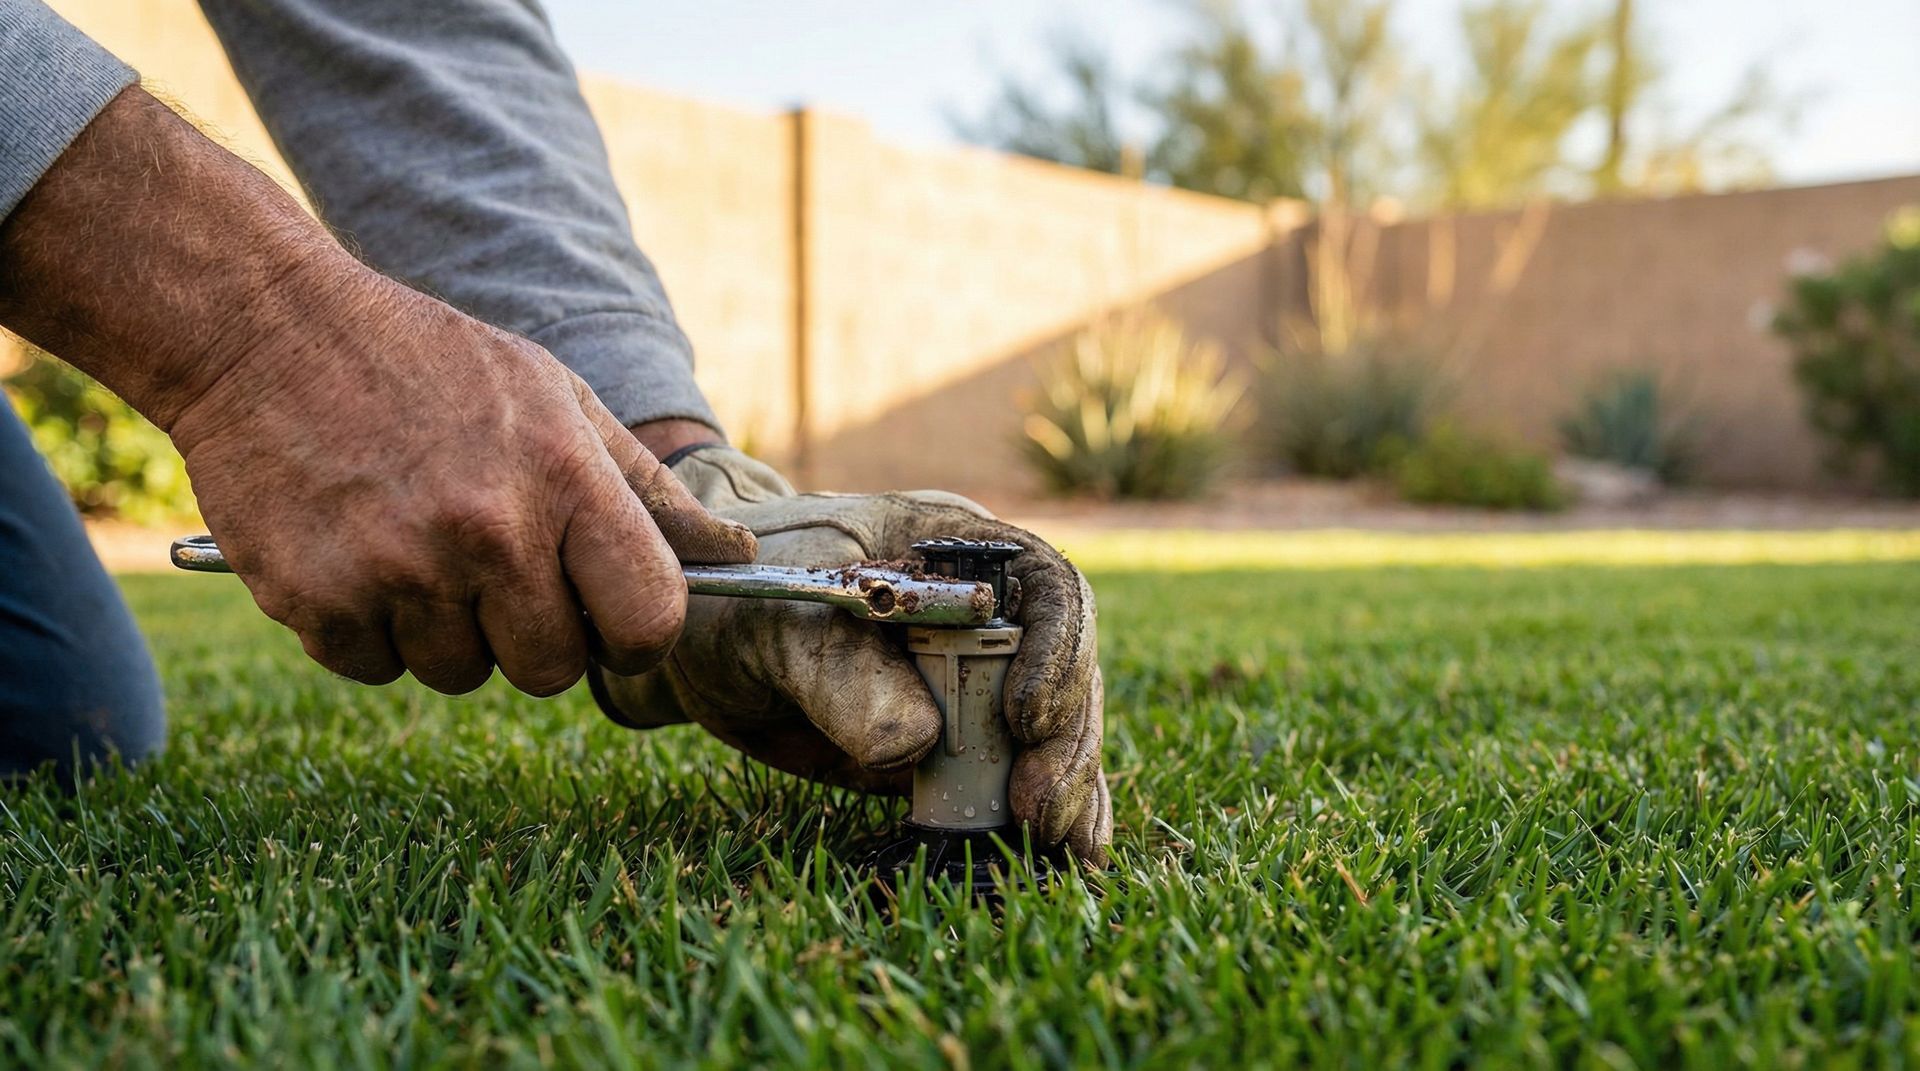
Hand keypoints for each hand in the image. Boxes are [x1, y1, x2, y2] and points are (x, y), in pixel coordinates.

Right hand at [0, 88, 756, 695]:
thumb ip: (648, 490)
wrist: (265, 327)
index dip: (635, 635)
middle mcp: (487, 532)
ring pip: (459, 673)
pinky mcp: (314, 600)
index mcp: (565, 479)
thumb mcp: (557, 397)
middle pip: (552, 669)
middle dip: (531, 634)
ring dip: (445, 628)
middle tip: (492, 563)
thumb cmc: (432, 364)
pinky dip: (368, 628)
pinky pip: (374, 668)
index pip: (649, 622)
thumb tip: (739, 558)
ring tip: (415, 539)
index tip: (607, 618)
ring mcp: (396, 571)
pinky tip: (357, 549)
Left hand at [591, 446, 1110, 863]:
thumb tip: (914, 743)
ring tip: (1057, 846)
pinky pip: (1014, 780)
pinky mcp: (954, 749)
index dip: (1055, 650)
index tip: (1026, 717)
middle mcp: (986, 614)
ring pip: (1054, 732)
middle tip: (1036, 808)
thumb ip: (839, 671)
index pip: (1047, 587)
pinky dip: (1046, 821)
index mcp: (955, 553)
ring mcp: (976, 684)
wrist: (693, 636)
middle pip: (1066, 670)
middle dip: (1063, 741)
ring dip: (1067, 790)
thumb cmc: (735, 590)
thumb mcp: (774, 619)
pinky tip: (1071, 861)